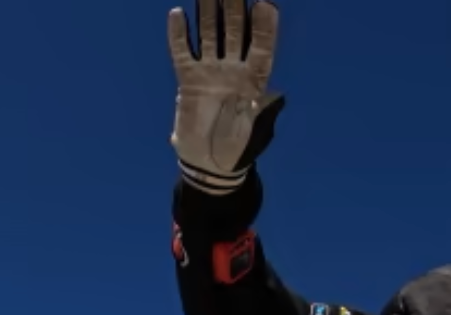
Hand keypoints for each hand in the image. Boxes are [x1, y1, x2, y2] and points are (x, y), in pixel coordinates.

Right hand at [167, 0, 280, 194]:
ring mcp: (209, 72)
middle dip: (234, 8)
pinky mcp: (188, 79)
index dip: (264, 27)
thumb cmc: (237, 149)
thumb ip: (262, 112)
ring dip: (207, 11)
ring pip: (209, 34)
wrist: (210, 163)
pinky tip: (177, 14)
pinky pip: (182, 51)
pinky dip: (178, 34)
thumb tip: (272, 96)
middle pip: (234, 32)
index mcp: (253, 82)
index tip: (266, 3)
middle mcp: (232, 70)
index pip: (261, 48)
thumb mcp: (255, 132)